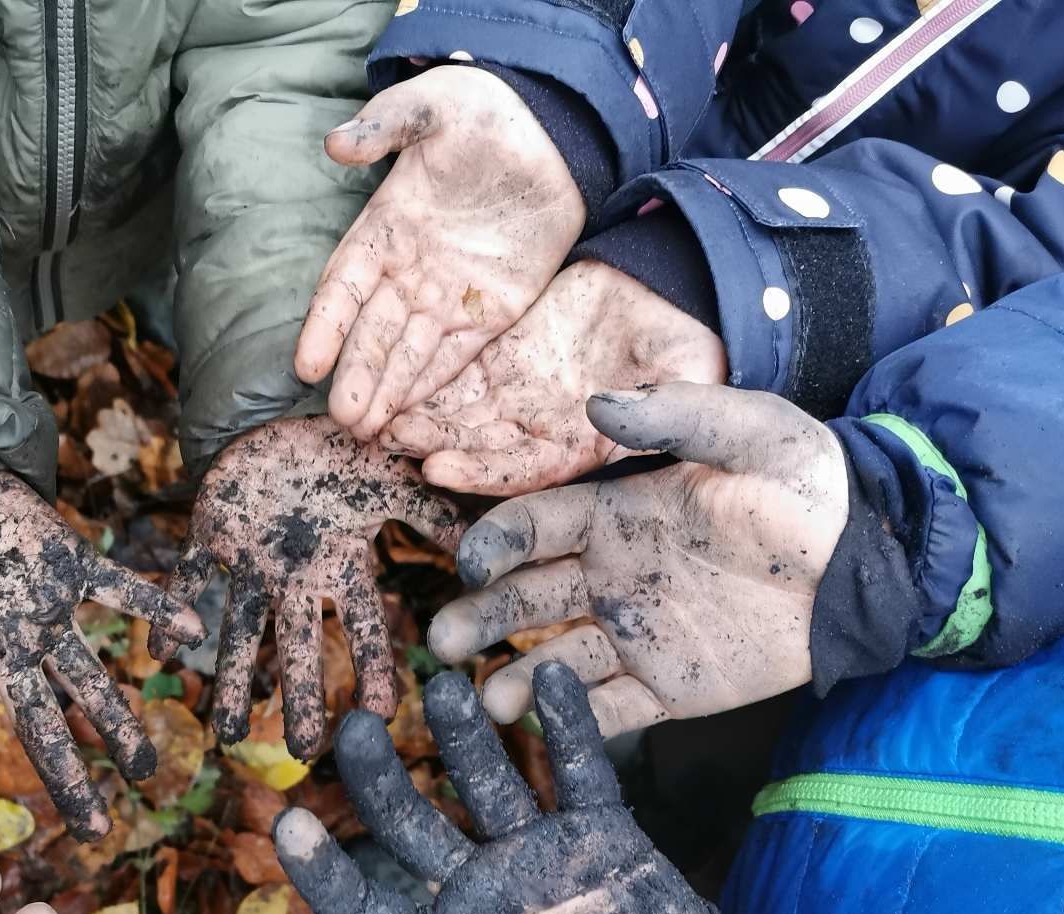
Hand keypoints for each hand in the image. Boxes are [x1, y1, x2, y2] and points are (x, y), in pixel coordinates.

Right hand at [0, 474, 204, 840]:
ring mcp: (43, 613)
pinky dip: (155, 605)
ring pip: (88, 676)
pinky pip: (120, 591)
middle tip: (96, 831)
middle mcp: (6, 648)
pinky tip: (197, 630)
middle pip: (40, 725)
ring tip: (151, 765)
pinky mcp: (71, 566)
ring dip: (118, 717)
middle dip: (67, 777)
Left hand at [151, 417, 462, 757]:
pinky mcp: (212, 533)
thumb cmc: (346, 446)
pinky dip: (173, 611)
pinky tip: (161, 652)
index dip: (369, 668)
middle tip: (302, 750)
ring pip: (242, 629)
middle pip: (300, 645)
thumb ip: (433, 514)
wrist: (285, 407)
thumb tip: (485, 547)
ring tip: (227, 735)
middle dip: (302, 696)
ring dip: (235, 680)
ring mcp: (252, 560)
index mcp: (340, 565)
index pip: (360, 627)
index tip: (375, 716)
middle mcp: (297, 575)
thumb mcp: (394, 478)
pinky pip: (188, 577)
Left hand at [276, 665, 717, 913]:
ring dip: (466, 738)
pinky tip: (545, 673)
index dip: (328, 869)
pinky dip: (567, 725)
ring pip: (489, 786)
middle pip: (415, 830)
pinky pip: (579, 771)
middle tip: (353, 727)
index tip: (287, 821)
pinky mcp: (603, 838)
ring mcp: (541, 861)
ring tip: (442, 686)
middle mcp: (485, 897)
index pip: (371, 907)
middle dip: (382, 780)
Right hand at [295, 66, 583, 441]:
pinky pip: (460, 352)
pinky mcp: (493, 308)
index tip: (306, 364)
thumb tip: (337, 143)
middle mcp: (409, 270)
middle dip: (358, 374)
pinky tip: (416, 412)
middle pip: (375, 331)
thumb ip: (385, 126)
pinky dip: (437, 381)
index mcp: (384, 227)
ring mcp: (450, 292)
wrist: (551, 128)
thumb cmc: (480, 112)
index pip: (343, 285)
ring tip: (368, 430)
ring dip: (390, 390)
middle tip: (341, 418)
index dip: (325, 326)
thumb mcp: (430, 107)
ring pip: (412, 351)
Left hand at [387, 261, 727, 493]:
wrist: (670, 291)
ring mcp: (519, 397)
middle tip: (386, 444)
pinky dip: (425, 381)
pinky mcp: (503, 360)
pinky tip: (388, 382)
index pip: (525, 470)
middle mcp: (543, 432)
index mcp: (585, 447)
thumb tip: (618, 420)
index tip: (438, 469)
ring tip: (373, 418)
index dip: (480, 472)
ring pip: (460, 415)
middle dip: (432, 446)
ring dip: (418, 419)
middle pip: (478, 447)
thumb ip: (663, 405)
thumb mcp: (689, 372)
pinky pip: (457, 374)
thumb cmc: (690, 339)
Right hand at [428, 382, 847, 734]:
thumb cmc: (809, 486)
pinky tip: (544, 725)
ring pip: (557, 661)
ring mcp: (636, 635)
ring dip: (515, 680)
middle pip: (526, 599)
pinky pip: (612, 709)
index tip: (471, 562)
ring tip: (484, 700)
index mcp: (615, 516)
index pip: (534, 528)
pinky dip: (577, 719)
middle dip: (480, 619)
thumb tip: (597, 402)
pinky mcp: (670, 687)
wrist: (871, 562)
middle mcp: (611, 577)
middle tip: (446, 643)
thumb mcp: (751, 434)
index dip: (495, 543)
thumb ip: (676, 417)